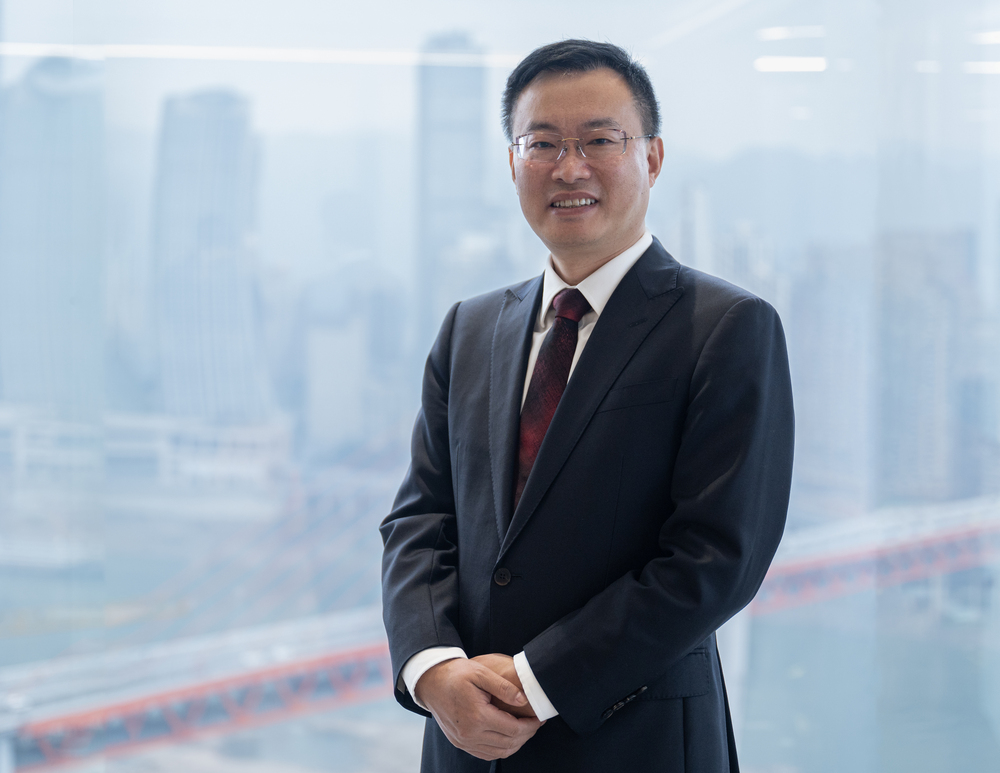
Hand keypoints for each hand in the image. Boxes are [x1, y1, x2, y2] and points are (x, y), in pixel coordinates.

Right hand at [414, 658, 543, 759]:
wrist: (431, 681)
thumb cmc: (456, 674)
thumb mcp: (481, 673)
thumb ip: (504, 687)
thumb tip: (523, 700)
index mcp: (477, 716)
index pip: (513, 729)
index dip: (530, 726)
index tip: (539, 718)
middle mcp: (470, 734)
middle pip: (508, 744)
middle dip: (526, 735)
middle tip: (535, 724)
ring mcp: (463, 741)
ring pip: (498, 753)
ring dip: (515, 744)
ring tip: (524, 730)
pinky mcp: (459, 742)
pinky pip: (485, 754)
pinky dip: (500, 749)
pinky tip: (507, 737)